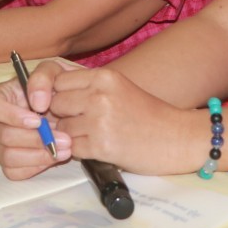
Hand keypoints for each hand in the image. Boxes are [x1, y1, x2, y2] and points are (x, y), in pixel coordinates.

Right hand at [0, 60, 77, 179]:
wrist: (69, 106)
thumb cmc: (56, 86)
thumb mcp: (53, 71)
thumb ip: (43, 78)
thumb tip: (37, 102)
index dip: (12, 116)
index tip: (38, 120)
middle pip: (3, 135)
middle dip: (35, 140)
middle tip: (64, 139)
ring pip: (8, 157)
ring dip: (39, 155)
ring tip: (64, 149)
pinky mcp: (9, 162)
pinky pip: (16, 171)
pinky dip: (36, 166)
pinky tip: (53, 157)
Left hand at [47, 67, 199, 175]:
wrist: (178, 138)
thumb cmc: (148, 115)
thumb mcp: (118, 89)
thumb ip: (87, 88)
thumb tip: (48, 97)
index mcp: (104, 76)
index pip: (57, 80)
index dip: (55, 94)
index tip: (64, 106)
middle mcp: (100, 94)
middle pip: (54, 104)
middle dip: (61, 117)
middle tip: (79, 124)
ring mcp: (100, 120)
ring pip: (61, 128)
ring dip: (70, 136)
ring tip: (92, 137)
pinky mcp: (102, 145)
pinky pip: (72, 148)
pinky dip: (79, 151)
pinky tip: (97, 149)